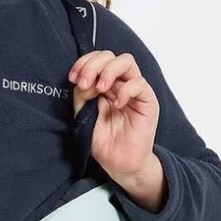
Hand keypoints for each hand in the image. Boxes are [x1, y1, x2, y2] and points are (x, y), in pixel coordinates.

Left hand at [69, 49, 159, 185]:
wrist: (118, 164)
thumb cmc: (103, 141)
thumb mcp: (84, 115)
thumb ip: (82, 95)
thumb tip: (81, 80)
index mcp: (105, 84)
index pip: (97, 59)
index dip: (83, 63)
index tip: (73, 78)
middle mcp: (120, 83)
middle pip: (110, 56)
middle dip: (93, 65)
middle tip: (83, 83)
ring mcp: (134, 91)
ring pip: (126, 62)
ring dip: (108, 71)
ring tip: (100, 89)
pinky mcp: (147, 102)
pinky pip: (139, 84)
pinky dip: (125, 90)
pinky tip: (117, 104)